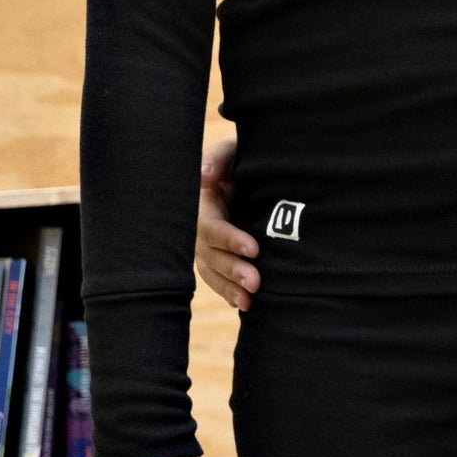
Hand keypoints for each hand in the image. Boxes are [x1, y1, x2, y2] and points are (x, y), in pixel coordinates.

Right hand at [196, 133, 261, 309]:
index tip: (254, 249)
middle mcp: (200, 227)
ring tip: (250, 301)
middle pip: (209, 254)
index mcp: (202, 203)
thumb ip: (220, 159)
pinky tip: (243, 304)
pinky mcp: (217, 256)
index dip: (229, 239)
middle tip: (256, 283)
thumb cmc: (240, 159)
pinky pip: (217, 278)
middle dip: (232, 270)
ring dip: (229, 288)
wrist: (249, 172)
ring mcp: (206, 245)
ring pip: (212, 271)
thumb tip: (205, 176)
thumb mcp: (231, 151)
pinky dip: (228, 292)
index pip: (210, 227)